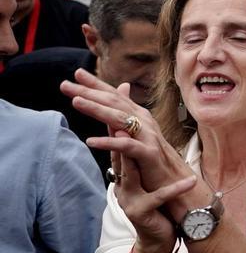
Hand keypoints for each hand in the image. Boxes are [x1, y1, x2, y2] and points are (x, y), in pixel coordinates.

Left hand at [61, 71, 190, 193]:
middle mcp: (144, 121)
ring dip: (97, 109)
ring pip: (119, 119)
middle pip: (113, 102)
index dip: (96, 84)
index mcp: (139, 115)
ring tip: (76, 102)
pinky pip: (126, 146)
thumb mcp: (137, 131)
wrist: (173, 179)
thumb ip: (125, 111)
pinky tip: (90, 141)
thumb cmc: (152, 156)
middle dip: (89, 92)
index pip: (114, 95)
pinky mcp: (147, 154)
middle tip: (65, 85)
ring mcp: (147, 136)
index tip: (76, 73)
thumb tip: (122, 87)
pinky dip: (109, 142)